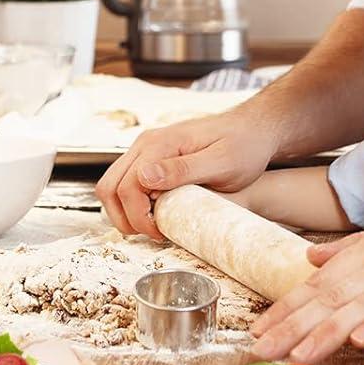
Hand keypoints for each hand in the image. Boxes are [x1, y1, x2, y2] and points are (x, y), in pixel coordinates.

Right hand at [95, 111, 280, 239]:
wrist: (253, 130)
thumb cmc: (244, 145)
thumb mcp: (221, 162)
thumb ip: (183, 169)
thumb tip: (144, 177)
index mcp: (160, 144)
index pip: (126, 186)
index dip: (138, 217)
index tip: (160, 233)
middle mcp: (146, 144)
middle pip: (109, 187)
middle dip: (124, 218)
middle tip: (153, 234)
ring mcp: (147, 150)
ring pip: (113, 185)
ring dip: (124, 212)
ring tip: (153, 227)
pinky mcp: (152, 158)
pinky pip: (127, 183)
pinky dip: (131, 204)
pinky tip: (156, 213)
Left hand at [249, 201, 363, 363]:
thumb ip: (358, 247)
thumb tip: (313, 256)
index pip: (322, 281)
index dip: (288, 307)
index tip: (258, 331)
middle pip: (332, 295)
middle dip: (292, 325)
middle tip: (258, 352)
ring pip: (362, 306)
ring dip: (325, 332)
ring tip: (294, 357)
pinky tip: (359, 341)